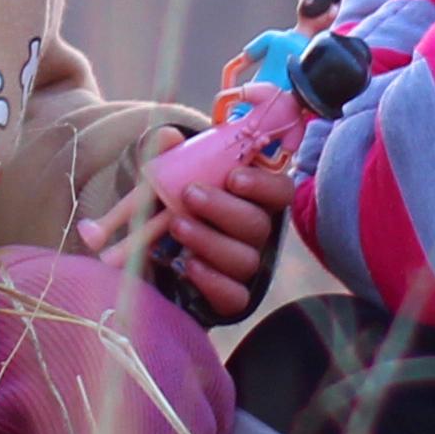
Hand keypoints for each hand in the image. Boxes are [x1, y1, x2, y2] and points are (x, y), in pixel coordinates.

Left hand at [83, 116, 297, 316]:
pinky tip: (188, 264)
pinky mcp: (229, 295)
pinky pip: (234, 296)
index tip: (234, 177)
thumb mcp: (169, 170)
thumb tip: (168, 137)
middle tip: (190, 195)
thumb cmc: (173, 198)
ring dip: (210, 241)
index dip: (263, 185)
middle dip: (223, 209)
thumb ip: (168, 151)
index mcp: (253, 197)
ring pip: (244, 259)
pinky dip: (212, 281)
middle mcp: (255, 232)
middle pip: (258, 225)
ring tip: (178, 226)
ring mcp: (244, 264)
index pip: (280, 191)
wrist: (154, 242)